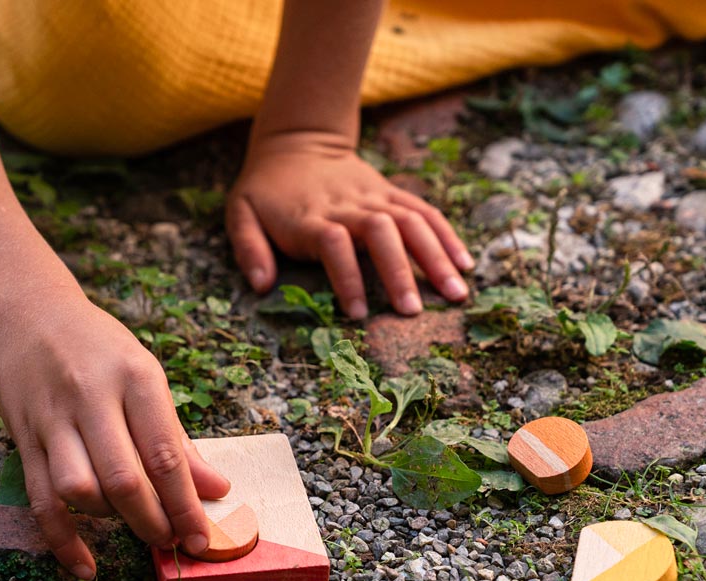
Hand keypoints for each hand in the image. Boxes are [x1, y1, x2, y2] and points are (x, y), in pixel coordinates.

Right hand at [0, 288, 229, 578]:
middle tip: (172, 542)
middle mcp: (91, 398)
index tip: (202, 536)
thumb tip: (215, 489)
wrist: (26, 312)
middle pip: (123, 478)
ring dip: (112, 521)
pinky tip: (85, 565)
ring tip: (136, 527)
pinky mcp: (24, 439)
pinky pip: (41, 500)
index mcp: (134, 378)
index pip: (164, 453)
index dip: (186, 504)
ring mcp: (53, 420)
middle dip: (153, 521)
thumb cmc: (97, 346)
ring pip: (80, 490)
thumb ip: (177, 436)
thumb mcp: (145, 374)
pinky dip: (62, 539)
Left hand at [226, 130, 473, 319]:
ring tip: (456, 293)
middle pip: (382, 232)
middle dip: (400, 271)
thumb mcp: (240, 213)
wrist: (297, 142)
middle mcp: (349, 206)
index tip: (358, 313)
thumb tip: (260, 286)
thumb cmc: (266, 190)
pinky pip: (426, 212)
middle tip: (414, 312)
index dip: (346, 277)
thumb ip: (248, 248)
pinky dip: (447, 236)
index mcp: (311, 217)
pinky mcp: (393, 194)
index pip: (334, 244)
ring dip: (436, 257)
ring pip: (412, 222)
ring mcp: (376, 197)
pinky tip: (465, 265)